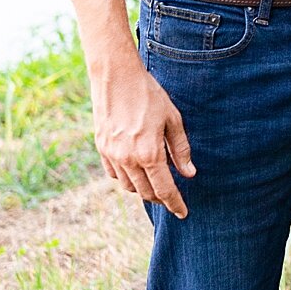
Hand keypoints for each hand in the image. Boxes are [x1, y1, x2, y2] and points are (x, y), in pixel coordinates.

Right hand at [91, 54, 194, 217]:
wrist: (116, 76)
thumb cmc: (149, 95)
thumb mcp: (172, 119)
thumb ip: (180, 149)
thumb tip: (188, 174)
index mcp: (149, 153)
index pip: (164, 189)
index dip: (175, 204)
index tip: (183, 213)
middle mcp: (128, 159)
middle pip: (146, 192)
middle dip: (160, 198)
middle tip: (171, 197)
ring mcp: (112, 155)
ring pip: (129, 186)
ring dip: (143, 190)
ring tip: (155, 183)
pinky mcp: (101, 148)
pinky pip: (114, 174)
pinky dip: (127, 178)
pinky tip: (136, 171)